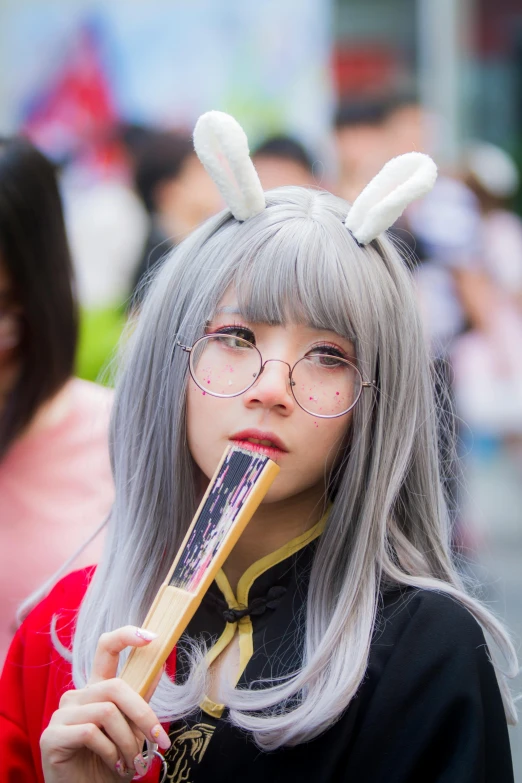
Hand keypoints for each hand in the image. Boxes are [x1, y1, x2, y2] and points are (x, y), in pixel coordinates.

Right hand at [40, 626, 170, 781]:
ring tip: (133, 763)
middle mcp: (77, 696)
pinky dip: (109, 751)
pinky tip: (112, 764)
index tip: (151, 637)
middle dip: (143, 715)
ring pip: (108, 712)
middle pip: (116, 687)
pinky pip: (90, 733)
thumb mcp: (131, 731)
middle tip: (159, 741)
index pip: (106, 649)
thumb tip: (159, 668)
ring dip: (129, 742)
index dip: (126, 636)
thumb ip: (140, 701)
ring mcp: (62, 715)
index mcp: (96, 690)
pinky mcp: (52, 736)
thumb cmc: (109, 764)